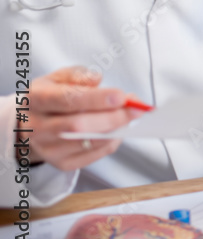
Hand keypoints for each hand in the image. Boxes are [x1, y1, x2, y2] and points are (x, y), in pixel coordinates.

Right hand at [20, 67, 142, 170]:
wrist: (29, 124)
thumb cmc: (51, 96)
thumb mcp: (60, 77)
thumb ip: (80, 75)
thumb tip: (98, 81)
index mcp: (36, 99)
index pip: (67, 100)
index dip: (96, 99)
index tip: (121, 96)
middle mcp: (37, 127)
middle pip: (79, 126)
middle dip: (113, 117)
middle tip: (137, 109)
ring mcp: (47, 148)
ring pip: (88, 142)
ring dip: (116, 129)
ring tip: (131, 116)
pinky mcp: (61, 163)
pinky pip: (94, 155)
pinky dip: (112, 142)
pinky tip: (119, 129)